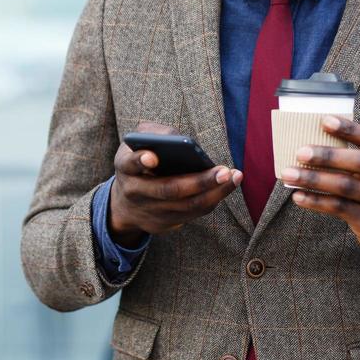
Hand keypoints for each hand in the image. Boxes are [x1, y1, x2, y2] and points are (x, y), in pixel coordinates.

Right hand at [108, 121, 242, 245]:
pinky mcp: (162, 225)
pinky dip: (212, 200)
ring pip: (186, 206)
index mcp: (125, 168)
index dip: (140, 160)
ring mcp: (149, 212)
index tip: (153, 157)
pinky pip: (192, 214)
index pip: (129, 163)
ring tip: (235, 176)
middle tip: (225, 171)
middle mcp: (135, 192)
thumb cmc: (138, 163)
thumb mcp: (137, 144)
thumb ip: (154, 134)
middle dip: (199, 181)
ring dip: (215, 193)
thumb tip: (181, 139)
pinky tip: (227, 186)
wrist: (124, 204)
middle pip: (169, 190)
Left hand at [281, 115, 359, 289]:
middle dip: (328, 156)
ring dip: (314, 179)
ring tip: (288, 174)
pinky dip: (316, 201)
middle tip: (300, 152)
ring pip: (345, 186)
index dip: (349, 129)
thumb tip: (317, 144)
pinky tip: (299, 196)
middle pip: (359, 162)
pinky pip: (339, 208)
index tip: (325, 121)